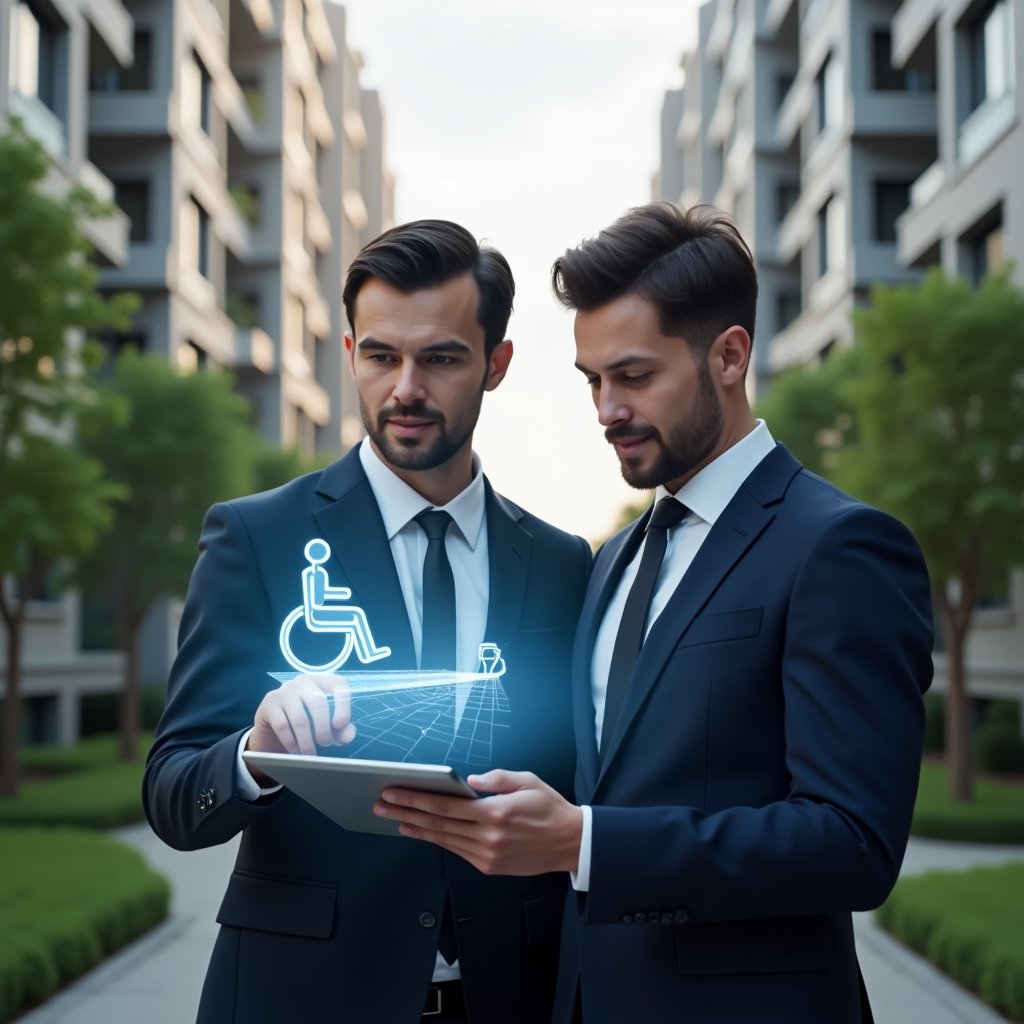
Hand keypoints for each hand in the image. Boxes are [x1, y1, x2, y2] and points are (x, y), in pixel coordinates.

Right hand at [246, 674, 354, 781]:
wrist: (274, 724)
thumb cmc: (309, 720)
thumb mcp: (327, 724)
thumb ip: (342, 729)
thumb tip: (348, 736)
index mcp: (323, 681)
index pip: (338, 685)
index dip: (343, 705)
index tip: (341, 725)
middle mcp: (304, 681)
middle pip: (319, 703)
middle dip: (324, 728)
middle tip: (326, 744)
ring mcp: (285, 689)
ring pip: (300, 718)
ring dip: (307, 740)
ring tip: (311, 754)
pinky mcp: (270, 702)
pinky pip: (282, 725)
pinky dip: (291, 742)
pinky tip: (296, 751)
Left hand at [374, 770, 582, 876]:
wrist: (569, 843)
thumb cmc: (548, 808)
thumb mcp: (528, 781)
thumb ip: (498, 779)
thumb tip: (469, 780)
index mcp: (496, 812)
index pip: (446, 806)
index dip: (416, 799)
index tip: (394, 792)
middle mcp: (488, 836)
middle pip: (437, 824)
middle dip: (406, 812)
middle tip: (381, 804)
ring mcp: (487, 855)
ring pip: (443, 840)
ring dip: (416, 829)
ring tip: (394, 818)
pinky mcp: (489, 866)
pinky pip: (457, 851)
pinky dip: (437, 840)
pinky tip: (423, 832)